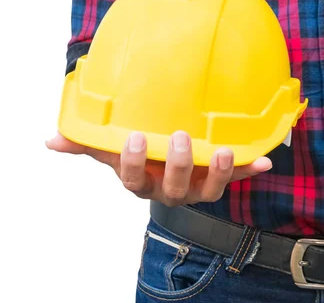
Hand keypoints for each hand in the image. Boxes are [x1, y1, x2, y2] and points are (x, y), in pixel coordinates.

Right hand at [45, 131, 271, 205]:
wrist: (167, 159)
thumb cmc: (140, 154)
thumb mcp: (112, 147)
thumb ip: (86, 143)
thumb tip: (52, 140)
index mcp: (145, 183)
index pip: (135, 181)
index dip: (134, 164)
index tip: (133, 138)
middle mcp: (172, 190)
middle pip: (175, 188)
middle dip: (178, 165)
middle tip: (179, 138)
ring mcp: (198, 186)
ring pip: (209, 190)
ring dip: (219, 172)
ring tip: (226, 150)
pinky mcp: (221, 177)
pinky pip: (238, 177)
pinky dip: (251, 170)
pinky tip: (266, 160)